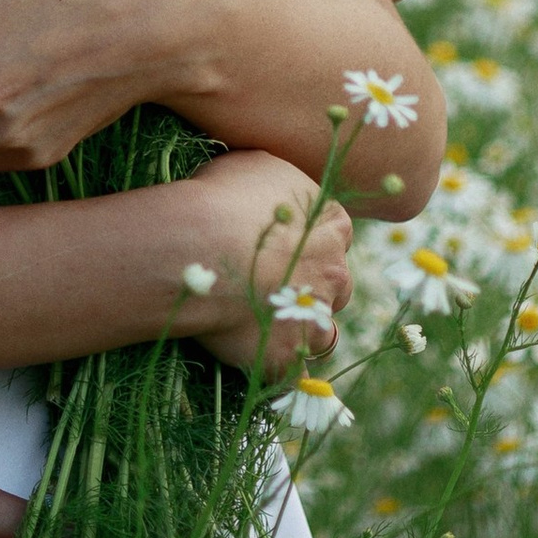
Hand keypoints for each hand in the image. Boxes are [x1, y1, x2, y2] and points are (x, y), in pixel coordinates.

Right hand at [165, 153, 353, 375]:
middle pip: (336, 284)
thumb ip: (278, 181)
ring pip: (322, 332)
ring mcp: (314, 318)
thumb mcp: (256, 165)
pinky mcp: (288, 357)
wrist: (200, 245)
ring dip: (301, 330)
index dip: (309, 240)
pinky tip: (253, 359)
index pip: (336, 235)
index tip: (282, 243)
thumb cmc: (223, 196)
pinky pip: (291, 373)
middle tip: (270, 284)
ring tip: (263, 327)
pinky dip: (277, 368)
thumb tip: (269, 185)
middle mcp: (335, 272)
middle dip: (311, 286)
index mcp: (332, 224)